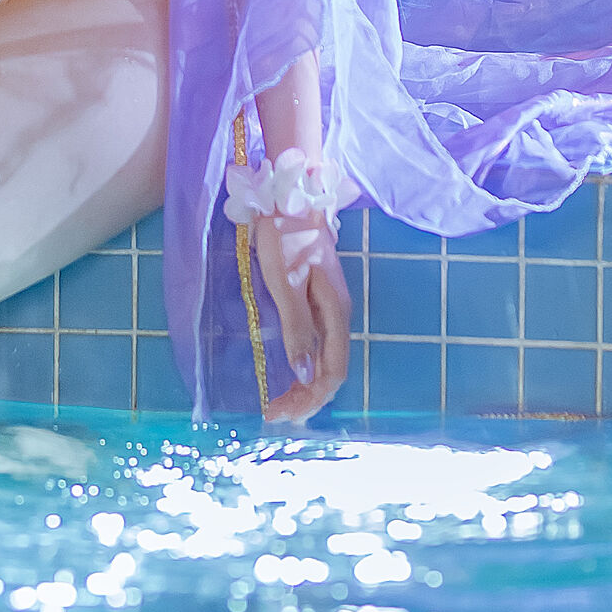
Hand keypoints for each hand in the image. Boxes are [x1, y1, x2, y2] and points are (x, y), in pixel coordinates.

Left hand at [249, 214, 351, 425]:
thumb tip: (303, 374)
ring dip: (304, 385)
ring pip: (323, 358)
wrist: (291, 195)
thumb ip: (297, 327)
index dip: (310, 398)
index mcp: (335, 313)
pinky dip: (303, 365)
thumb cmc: (286, 236)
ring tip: (280, 403)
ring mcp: (328, 306)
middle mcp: (337, 315)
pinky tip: (290, 372)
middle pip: (329, 369)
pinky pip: (316, 344)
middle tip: (275, 416)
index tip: (282, 415)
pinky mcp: (316, 298)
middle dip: (306, 398)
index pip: (332, 372)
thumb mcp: (286, 281)